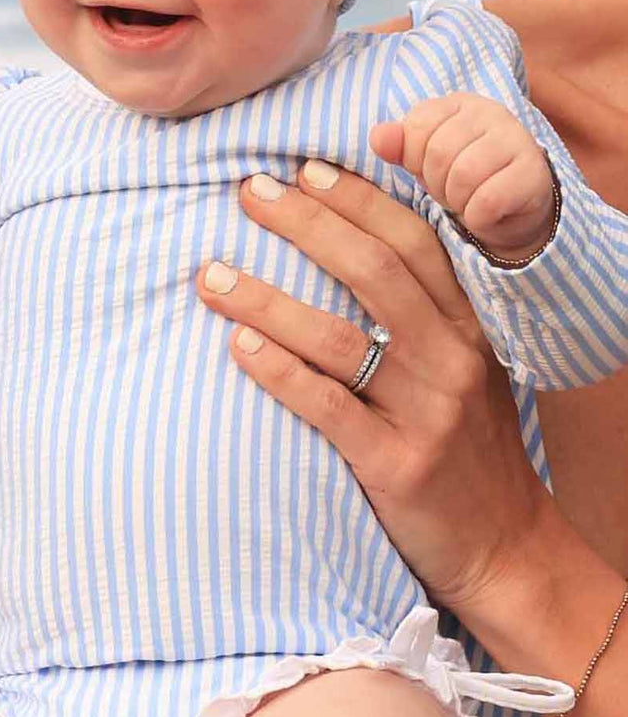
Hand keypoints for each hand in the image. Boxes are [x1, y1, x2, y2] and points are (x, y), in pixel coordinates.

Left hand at [196, 164, 551, 615]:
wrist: (505, 548)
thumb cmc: (465, 450)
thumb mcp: (464, 371)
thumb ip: (423, 316)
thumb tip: (349, 252)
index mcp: (469, 327)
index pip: (413, 242)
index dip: (358, 200)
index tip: (304, 168)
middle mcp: (451, 359)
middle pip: (373, 271)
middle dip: (305, 224)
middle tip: (248, 193)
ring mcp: (425, 412)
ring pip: (337, 336)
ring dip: (266, 298)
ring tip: (211, 275)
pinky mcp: (397, 464)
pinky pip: (327, 406)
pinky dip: (278, 371)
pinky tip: (237, 345)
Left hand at [370, 92, 554, 258]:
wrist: (510, 211)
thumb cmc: (460, 179)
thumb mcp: (422, 161)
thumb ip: (399, 146)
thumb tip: (378, 138)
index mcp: (459, 104)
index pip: (417, 125)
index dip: (415, 159)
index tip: (429, 169)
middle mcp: (492, 112)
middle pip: (439, 152)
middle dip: (436, 183)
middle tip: (450, 190)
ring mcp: (517, 139)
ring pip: (464, 175)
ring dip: (458, 200)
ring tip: (467, 200)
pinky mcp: (534, 171)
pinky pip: (488, 200)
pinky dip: (478, 217)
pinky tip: (485, 213)